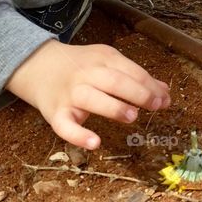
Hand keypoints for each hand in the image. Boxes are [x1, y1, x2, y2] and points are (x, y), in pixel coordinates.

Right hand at [6, 40, 170, 149]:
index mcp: (103, 58)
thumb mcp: (108, 63)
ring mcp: (70, 93)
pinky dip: (78, 136)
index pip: (131, 70)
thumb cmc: (81, 67)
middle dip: (138, 93)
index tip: (165, 99)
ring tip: (132, 116)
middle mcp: (86, 74)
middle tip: (156, 106)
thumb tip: (164, 92)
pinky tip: (94, 143)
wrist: (37, 65)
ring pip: (91, 98)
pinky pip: (64, 127)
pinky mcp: (55, 113)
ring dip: (114, 107)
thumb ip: (135, 77)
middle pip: (114, 81)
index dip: (150, 86)